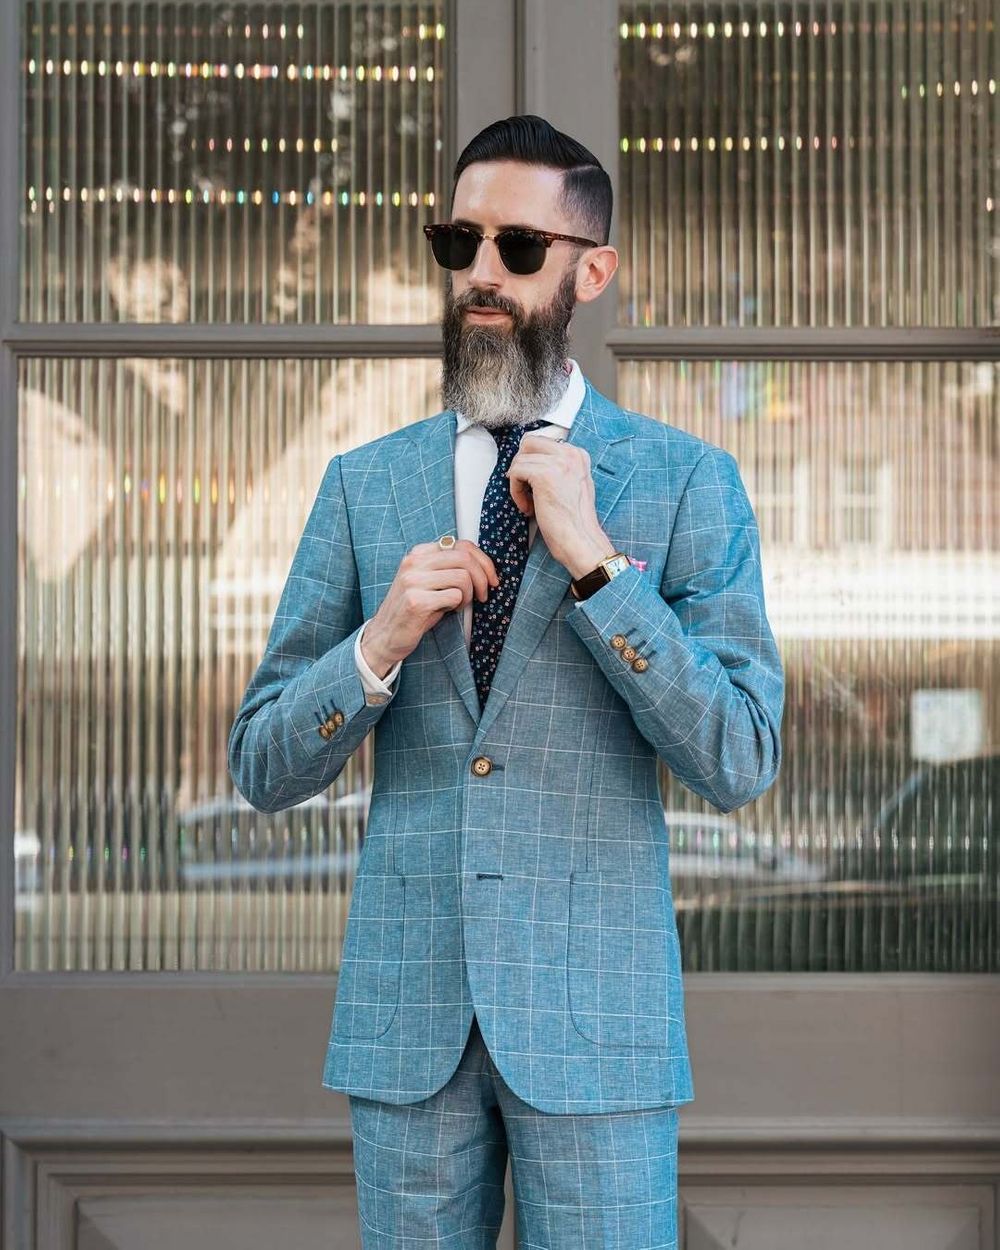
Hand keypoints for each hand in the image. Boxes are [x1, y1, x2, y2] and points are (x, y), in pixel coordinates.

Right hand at [361, 539, 497, 677]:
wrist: (385, 635)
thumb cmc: (412, 609)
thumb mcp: (428, 581)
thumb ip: (447, 567)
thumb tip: (482, 564)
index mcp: (418, 553)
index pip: (462, 545)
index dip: (484, 561)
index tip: (491, 578)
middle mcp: (413, 563)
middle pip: (465, 558)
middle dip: (483, 578)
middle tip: (483, 594)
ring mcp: (413, 581)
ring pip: (463, 577)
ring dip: (470, 595)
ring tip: (460, 604)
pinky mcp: (416, 601)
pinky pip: (454, 596)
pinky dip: (458, 605)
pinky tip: (449, 611)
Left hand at [506, 435, 616, 577]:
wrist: (581, 539)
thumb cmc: (575, 521)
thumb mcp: (572, 485)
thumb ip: (558, 470)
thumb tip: (533, 464)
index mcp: (578, 455)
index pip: (543, 442)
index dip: (531, 461)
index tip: (531, 482)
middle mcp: (570, 454)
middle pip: (529, 442)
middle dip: (521, 464)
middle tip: (524, 487)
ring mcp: (558, 462)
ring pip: (519, 459)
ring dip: (517, 482)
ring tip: (529, 502)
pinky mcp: (544, 475)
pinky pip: (515, 472)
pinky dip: (515, 491)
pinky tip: (527, 507)